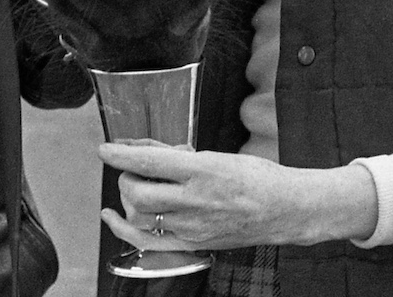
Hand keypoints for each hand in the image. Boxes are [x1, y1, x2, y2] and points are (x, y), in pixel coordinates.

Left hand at [97, 140, 377, 251]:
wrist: (285, 210)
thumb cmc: (258, 178)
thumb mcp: (219, 155)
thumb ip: (181, 156)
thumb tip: (147, 151)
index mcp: (204, 171)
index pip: (150, 163)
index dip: (121, 155)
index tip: (106, 148)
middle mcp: (195, 201)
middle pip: (138, 193)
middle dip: (126, 176)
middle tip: (134, 167)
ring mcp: (192, 227)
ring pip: (139, 216)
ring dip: (128, 198)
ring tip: (137, 187)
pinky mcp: (192, 244)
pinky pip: (147, 243)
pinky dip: (123, 230)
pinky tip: (111, 218)